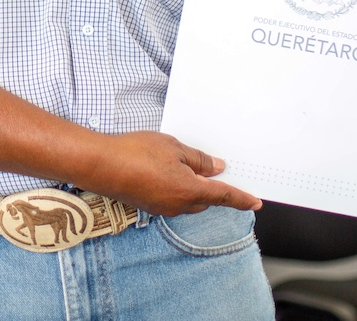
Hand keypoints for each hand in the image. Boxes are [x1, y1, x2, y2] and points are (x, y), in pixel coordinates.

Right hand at [83, 131, 261, 216]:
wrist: (101, 165)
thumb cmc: (136, 152)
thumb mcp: (173, 147)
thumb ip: (198, 159)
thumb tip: (215, 168)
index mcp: (189, 190)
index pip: (223, 196)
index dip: (241, 199)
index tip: (255, 202)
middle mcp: (178, 205)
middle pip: (205, 199)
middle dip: (213, 188)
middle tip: (216, 170)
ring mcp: (162, 208)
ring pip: (188, 200)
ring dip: (193, 187)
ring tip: (186, 165)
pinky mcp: (149, 205)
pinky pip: (172, 199)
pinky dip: (178, 188)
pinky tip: (168, 172)